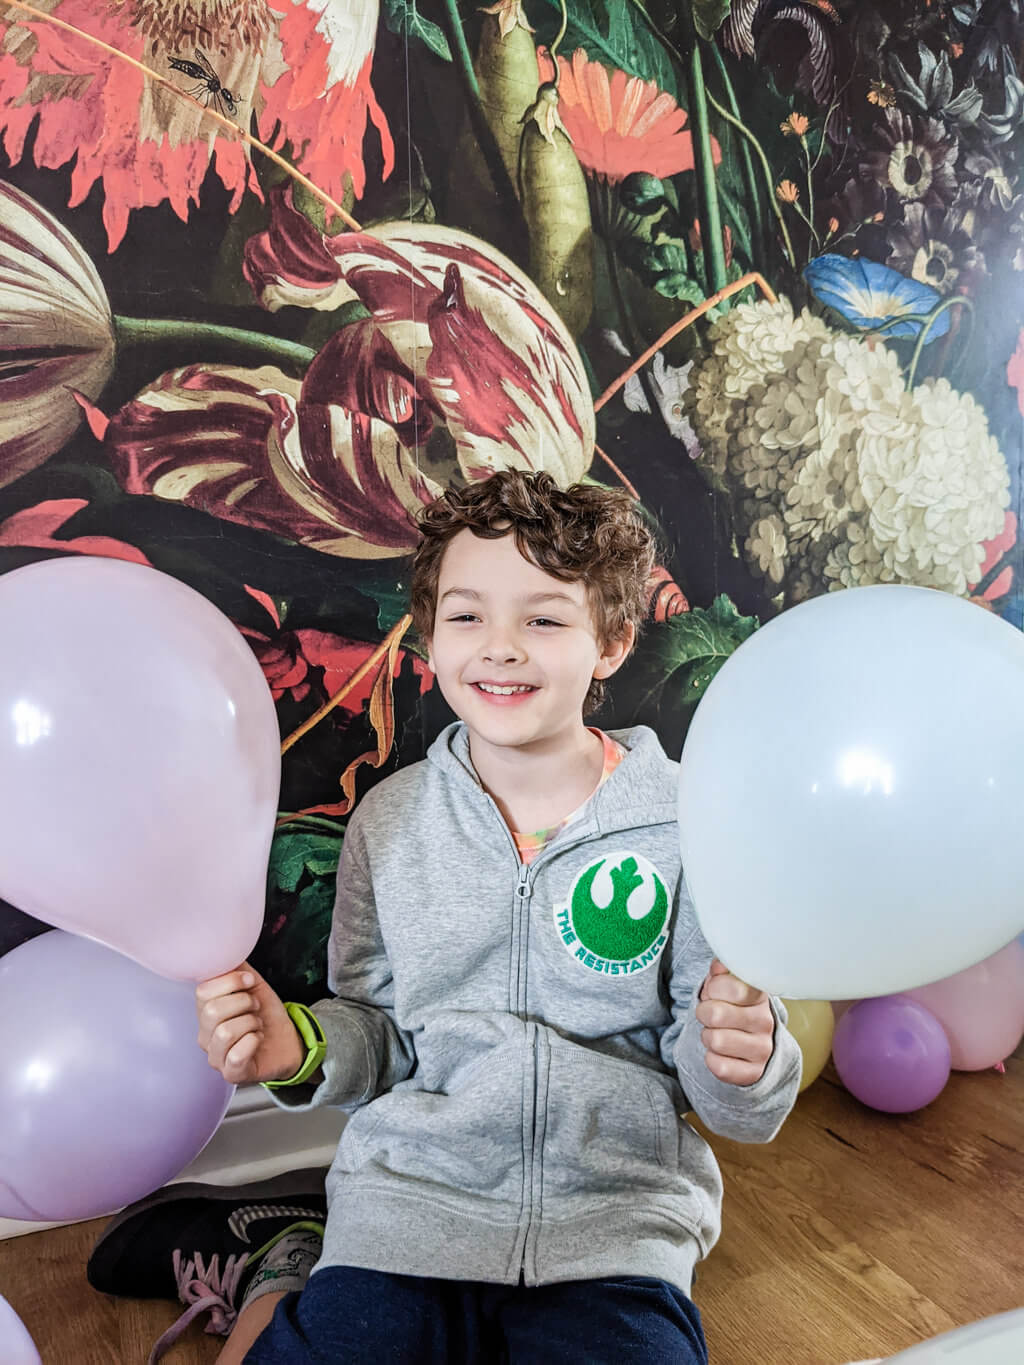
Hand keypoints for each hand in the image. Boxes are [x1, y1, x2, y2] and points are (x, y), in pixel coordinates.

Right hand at [196, 962, 305, 1085]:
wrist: (289, 1040)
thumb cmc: (266, 1014)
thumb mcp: (253, 985)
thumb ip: (237, 968)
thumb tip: (225, 948)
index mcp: (206, 1011)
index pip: (203, 991)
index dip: (231, 982)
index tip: (250, 983)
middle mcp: (205, 1035)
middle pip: (212, 1011)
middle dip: (244, 1003)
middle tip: (255, 1008)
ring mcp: (216, 1057)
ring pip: (224, 1032)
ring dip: (250, 1023)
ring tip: (257, 1025)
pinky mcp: (231, 1074)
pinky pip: (236, 1056)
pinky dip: (253, 1042)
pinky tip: (257, 1040)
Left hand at [695, 958, 774, 1085]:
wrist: (748, 1044)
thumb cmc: (732, 1009)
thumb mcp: (726, 986)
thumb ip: (721, 972)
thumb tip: (719, 965)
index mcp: (758, 995)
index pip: (733, 987)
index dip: (714, 988)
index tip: (715, 992)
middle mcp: (766, 1022)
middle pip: (716, 1014)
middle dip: (704, 1013)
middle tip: (711, 1015)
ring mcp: (763, 1049)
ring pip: (715, 1041)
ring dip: (708, 1037)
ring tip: (717, 1033)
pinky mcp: (754, 1073)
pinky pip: (719, 1066)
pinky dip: (712, 1059)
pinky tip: (721, 1053)